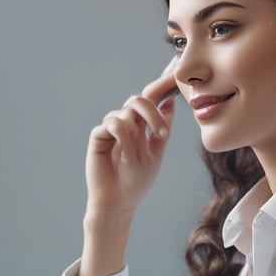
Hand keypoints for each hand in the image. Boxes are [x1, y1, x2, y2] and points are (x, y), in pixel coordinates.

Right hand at [85, 68, 178, 216]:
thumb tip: (171, 102)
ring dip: (136, 135)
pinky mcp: (98, 136)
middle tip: (161, 135)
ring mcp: (111, 129)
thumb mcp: (156, 154)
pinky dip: (122, 137)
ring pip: (127, 113)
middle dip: (152, 113)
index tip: (176, 73)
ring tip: (136, 156)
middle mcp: (126, 124)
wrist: (118, 202)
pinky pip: (113, 123)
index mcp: (142, 126)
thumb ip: (161, 128)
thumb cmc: (136, 181)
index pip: (152, 100)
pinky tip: (124, 155)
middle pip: (140, 99)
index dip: (163, 85)